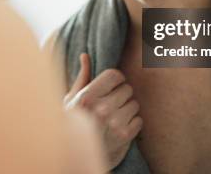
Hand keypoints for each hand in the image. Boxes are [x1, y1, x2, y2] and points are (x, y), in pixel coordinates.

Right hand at [64, 53, 142, 169]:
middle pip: (127, 89)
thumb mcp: (71, 99)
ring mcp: (115, 123)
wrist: (75, 155)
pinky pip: (139, 120)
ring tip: (116, 116)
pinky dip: (133, 123)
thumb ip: (82, 77)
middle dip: (122, 95)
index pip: (115, 75)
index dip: (117, 79)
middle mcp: (102, 108)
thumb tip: (85, 55)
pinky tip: (121, 126)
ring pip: (135, 104)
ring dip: (127, 109)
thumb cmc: (72, 123)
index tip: (114, 84)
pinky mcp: (125, 136)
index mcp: (88, 96)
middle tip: (113, 103)